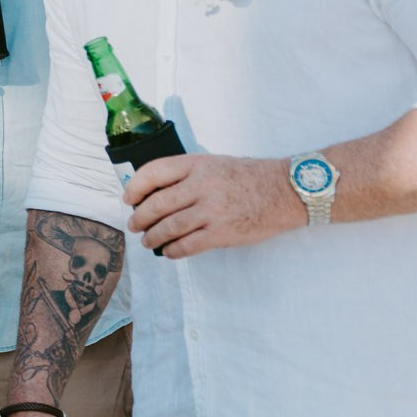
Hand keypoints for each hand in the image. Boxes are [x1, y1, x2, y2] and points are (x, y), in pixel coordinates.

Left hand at [125, 154, 303, 257]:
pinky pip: (187, 246)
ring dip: (153, 238)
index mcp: (196, 165)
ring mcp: (211, 210)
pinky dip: (173, 251)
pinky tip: (169, 252)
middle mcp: (201, 186)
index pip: (153, 172)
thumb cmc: (248, 177)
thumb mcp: (214, 164)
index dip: (135, 188)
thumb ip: (187, 175)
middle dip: (139, 218)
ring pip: (168, 228)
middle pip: (156, 204)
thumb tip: (154, 192)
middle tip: (134, 225)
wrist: (286, 191)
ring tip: (148, 242)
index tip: (129, 200)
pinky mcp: (222, 233)